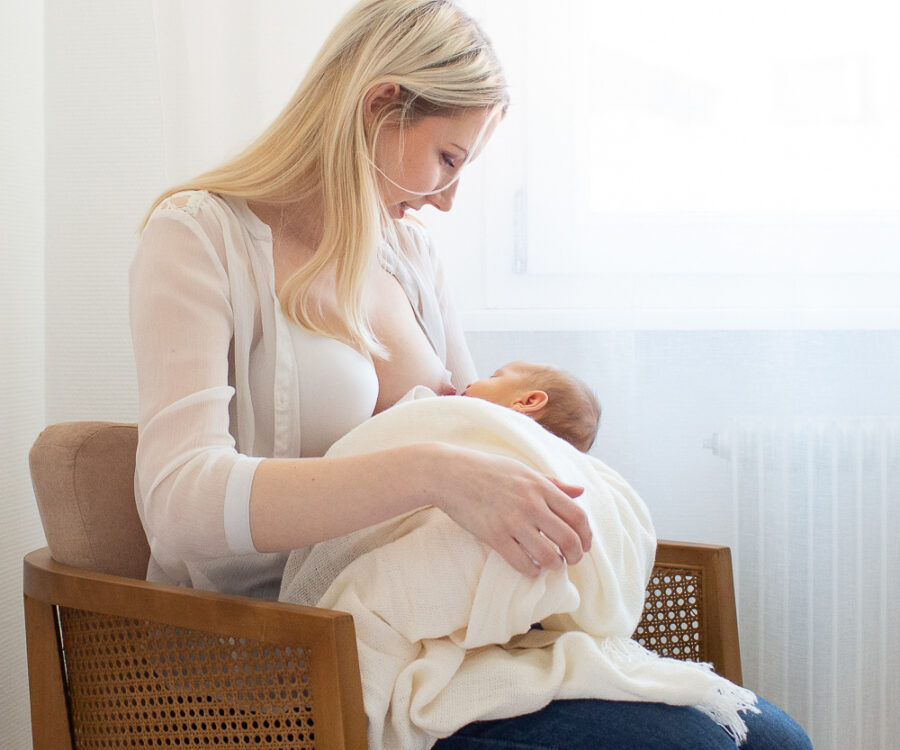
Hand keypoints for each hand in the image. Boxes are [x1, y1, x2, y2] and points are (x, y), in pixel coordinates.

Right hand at [426, 444, 591, 576]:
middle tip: (571, 559)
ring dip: (554, 565)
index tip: (584, 545)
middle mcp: (531, 504)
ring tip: (551, 563)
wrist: (450, 473)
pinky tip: (531, 566)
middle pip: (569, 539)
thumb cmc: (487, 469)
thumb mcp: (523, 470)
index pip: (578, 516)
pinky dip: (532, 570)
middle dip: (575, 555)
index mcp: (540, 486)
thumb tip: (580, 491)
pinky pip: (522, 563)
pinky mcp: (494, 536)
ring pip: (548, 555)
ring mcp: (512, 521)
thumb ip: (553, 483)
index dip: (586, 536)